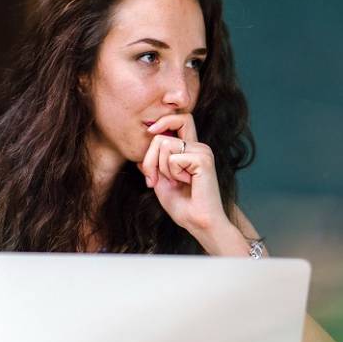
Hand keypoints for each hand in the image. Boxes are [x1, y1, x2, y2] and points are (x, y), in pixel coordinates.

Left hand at [137, 114, 232, 240]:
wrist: (198, 222)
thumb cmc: (182, 205)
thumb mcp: (160, 181)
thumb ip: (152, 165)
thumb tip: (138, 154)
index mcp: (191, 148)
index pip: (178, 119)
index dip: (162, 123)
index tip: (150, 132)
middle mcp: (198, 146)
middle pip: (162, 135)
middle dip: (150, 159)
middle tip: (153, 179)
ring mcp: (202, 151)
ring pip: (164, 145)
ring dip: (162, 168)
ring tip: (176, 182)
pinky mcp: (203, 159)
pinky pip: (173, 158)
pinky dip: (173, 174)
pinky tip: (187, 183)